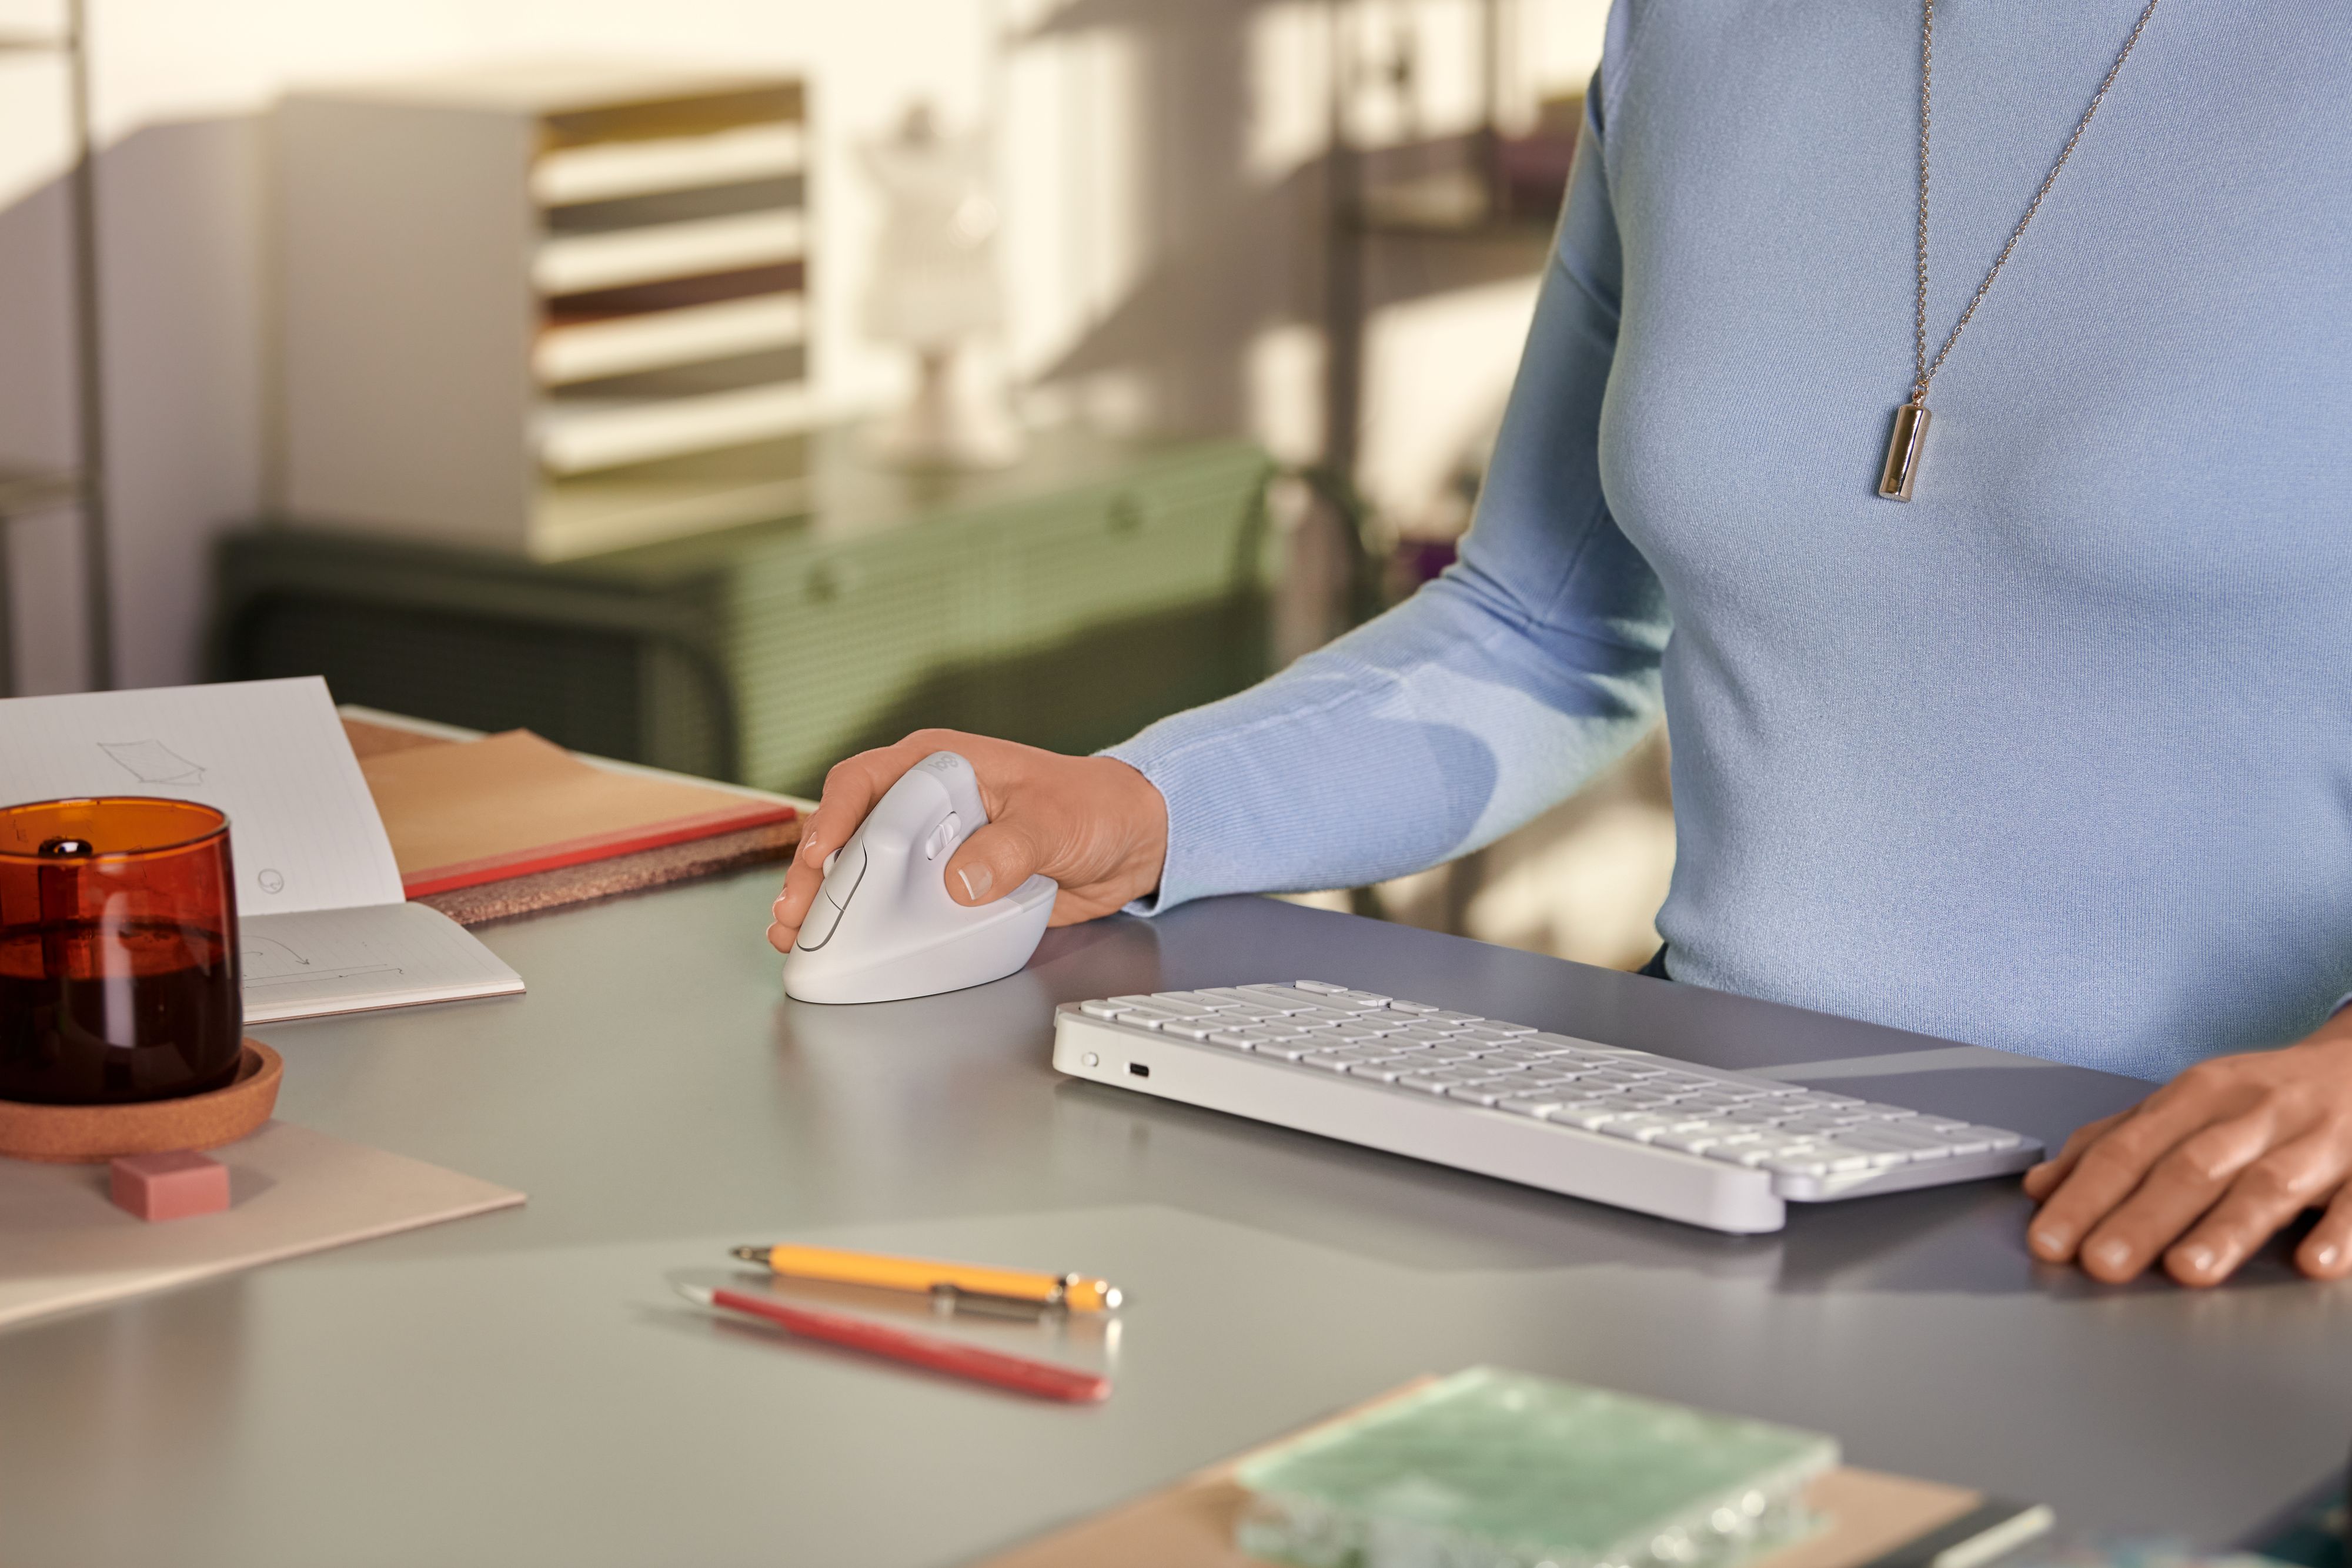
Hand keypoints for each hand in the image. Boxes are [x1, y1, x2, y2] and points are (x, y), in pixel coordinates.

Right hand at [766, 729, 1169, 954]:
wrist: (1128, 840)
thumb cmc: (1092, 807)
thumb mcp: (1052, 821)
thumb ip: (1009, 849)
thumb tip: (960, 882)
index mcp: (941, 764)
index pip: (867, 780)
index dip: (835, 817)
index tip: (821, 857)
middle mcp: (924, 800)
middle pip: (848, 829)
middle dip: (813, 872)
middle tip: (794, 912)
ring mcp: (930, 843)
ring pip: (860, 867)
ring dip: (828, 902)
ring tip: (796, 935)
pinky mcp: (942, 882)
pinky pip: (893, 900)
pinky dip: (865, 921)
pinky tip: (843, 945)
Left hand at [2023, 1012, 2351, 1285]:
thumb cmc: (2263, 1094)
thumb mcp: (2185, 1103)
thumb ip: (2115, 1141)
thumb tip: (2041, 1186)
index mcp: (2197, 1095)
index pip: (2128, 1148)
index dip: (2085, 1194)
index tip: (2049, 1239)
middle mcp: (2252, 1113)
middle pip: (2189, 1167)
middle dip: (2140, 1218)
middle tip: (2100, 1264)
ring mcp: (2315, 1139)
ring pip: (2266, 1184)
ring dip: (2224, 1230)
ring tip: (2186, 1270)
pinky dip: (2338, 1230)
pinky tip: (2313, 1262)